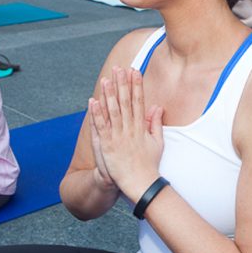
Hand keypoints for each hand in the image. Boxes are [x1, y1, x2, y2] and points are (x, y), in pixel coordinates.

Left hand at [87, 67, 163, 201]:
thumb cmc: (149, 165)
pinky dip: (96, 113)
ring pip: (113, 111)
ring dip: (109, 94)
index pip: (139, 101)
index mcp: (141, 128)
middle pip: (125, 102)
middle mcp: (130, 129)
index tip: (134, 71)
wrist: (141, 184)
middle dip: (122, 84)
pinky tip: (93, 101)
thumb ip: (156, 124)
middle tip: (119, 68)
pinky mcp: (108, 145)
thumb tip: (158, 107)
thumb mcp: (158, 143)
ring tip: (106, 79)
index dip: (136, 85)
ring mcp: (118, 137)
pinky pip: (101, 126)